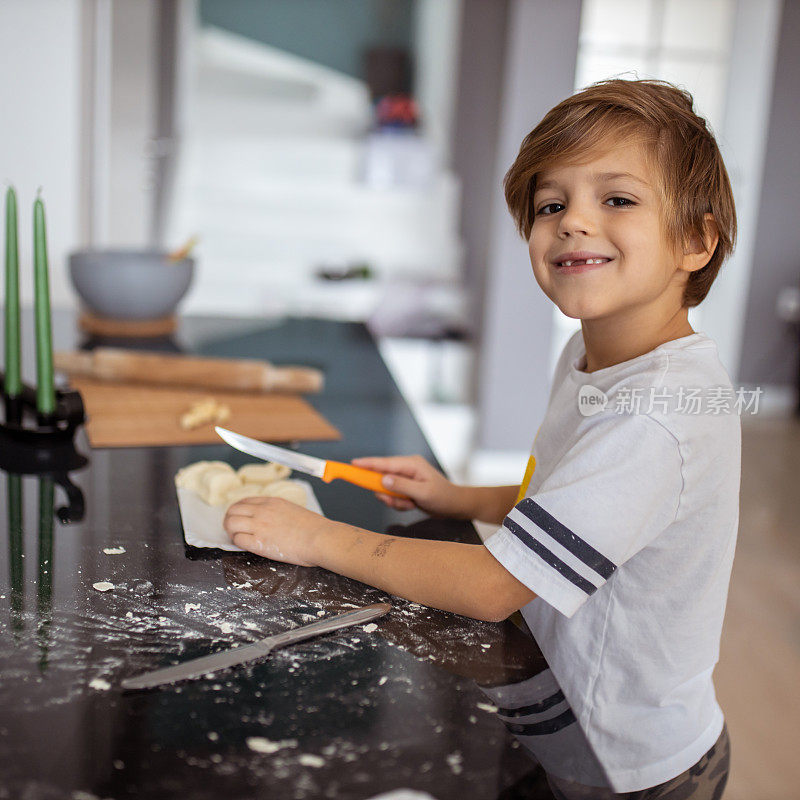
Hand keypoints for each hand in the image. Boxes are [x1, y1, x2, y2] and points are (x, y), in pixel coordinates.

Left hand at [223, 497, 333, 566]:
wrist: (319, 538)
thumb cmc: (314, 527)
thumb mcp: (293, 510)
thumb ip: (279, 512)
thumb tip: (273, 520)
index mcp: (271, 502)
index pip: (244, 501)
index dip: (238, 510)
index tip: (239, 517)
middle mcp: (262, 511)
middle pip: (233, 510)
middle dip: (229, 519)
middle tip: (232, 528)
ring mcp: (259, 526)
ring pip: (231, 523)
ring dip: (230, 530)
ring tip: (235, 537)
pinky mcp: (259, 542)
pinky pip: (237, 539)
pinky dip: (237, 542)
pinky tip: (244, 545)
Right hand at [351, 455, 468, 517]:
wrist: (454, 505)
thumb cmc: (443, 497)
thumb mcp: (423, 493)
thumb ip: (402, 486)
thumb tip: (382, 479)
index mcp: (411, 464)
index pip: (384, 463)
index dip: (367, 463)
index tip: (352, 464)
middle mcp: (407, 468)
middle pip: (382, 477)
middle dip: (386, 493)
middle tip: (394, 501)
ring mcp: (405, 477)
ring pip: (386, 489)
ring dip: (394, 500)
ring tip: (409, 504)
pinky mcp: (405, 486)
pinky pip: (392, 495)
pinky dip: (398, 503)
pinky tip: (411, 505)